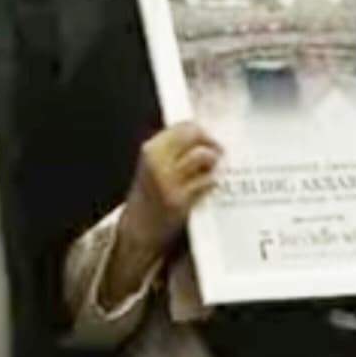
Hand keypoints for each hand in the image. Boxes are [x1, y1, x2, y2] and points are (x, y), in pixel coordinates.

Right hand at [97, 122, 221, 308]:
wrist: (137, 230)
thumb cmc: (149, 196)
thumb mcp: (153, 165)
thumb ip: (173, 148)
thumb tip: (203, 134)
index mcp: (151, 150)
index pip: (183, 125)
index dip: (200, 129)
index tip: (208, 136)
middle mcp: (158, 162)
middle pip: (194, 136)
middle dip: (210, 141)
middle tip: (218, 149)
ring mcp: (169, 182)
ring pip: (203, 156)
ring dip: (213, 160)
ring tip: (215, 166)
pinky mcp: (180, 202)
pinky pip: (206, 182)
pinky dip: (212, 181)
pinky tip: (211, 183)